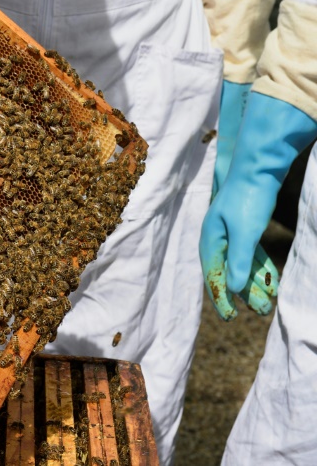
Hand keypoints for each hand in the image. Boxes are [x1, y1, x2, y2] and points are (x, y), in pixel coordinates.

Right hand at [210, 81, 280, 315]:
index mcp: (211, 240)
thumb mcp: (244, 233)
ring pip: (242, 263)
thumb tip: (232, 290)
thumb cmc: (248, 199)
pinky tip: (272, 279)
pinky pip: (251, 253)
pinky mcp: (245, 225)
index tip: (231, 317)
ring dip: (255, 281)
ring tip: (270, 300)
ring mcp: (231, 231)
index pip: (214, 276)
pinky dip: (261, 267)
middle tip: (262, 312)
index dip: (221, 298)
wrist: (258, 166)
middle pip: (229, 272)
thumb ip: (238, 261)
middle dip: (245, 293)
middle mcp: (217, 237)